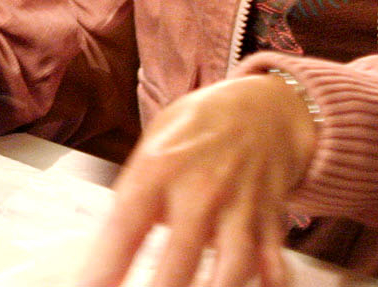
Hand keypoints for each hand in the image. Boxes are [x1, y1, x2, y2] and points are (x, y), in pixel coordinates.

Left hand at [78, 73, 317, 286]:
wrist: (263, 107)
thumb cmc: (199, 129)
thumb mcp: (154, 143)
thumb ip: (134, 196)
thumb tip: (106, 253)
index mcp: (160, 168)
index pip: (126, 225)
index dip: (105, 265)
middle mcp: (201, 189)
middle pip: (180, 254)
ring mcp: (239, 207)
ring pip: (233, 264)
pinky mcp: (269, 222)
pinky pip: (272, 263)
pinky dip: (269, 284)